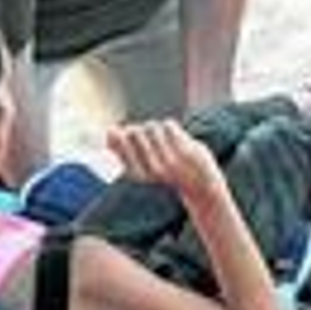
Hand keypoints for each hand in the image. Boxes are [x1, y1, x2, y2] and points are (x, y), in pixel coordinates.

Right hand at [106, 120, 223, 204]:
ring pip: (152, 127)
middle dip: (140, 130)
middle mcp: (153, 169)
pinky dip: (171, 128)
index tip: (126, 139)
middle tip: (150, 140)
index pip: (118, 142)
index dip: (120, 136)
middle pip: (135, 131)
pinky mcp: (185, 151)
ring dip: (157, 129)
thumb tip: (109, 131)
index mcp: (139, 175)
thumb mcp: (141, 167)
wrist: (201, 184)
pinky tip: (176, 139)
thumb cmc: (168, 172)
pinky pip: (168, 125)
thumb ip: (123, 151)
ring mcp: (170, 160)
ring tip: (165, 141)